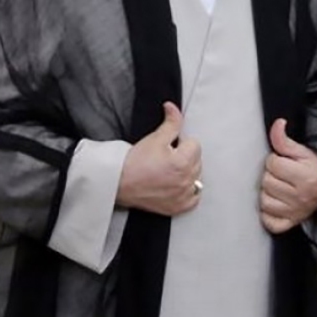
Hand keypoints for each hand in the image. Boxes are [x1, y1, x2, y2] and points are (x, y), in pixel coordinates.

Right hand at [116, 102, 202, 216]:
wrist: (118, 183)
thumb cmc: (133, 163)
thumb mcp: (155, 138)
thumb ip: (171, 122)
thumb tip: (173, 108)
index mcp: (183, 162)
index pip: (195, 144)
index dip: (181, 142)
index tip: (169, 146)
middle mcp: (186, 181)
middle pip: (197, 161)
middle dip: (185, 155)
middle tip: (167, 157)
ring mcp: (182, 196)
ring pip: (197, 178)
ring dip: (187, 172)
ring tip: (169, 170)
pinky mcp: (177, 207)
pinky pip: (194, 199)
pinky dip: (189, 192)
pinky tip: (176, 185)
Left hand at [260, 119, 316, 233]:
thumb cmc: (316, 167)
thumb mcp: (303, 151)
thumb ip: (285, 139)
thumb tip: (278, 124)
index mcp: (306, 178)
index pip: (273, 164)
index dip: (275, 159)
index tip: (285, 162)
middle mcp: (301, 198)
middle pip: (266, 182)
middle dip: (271, 175)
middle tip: (282, 175)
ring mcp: (295, 213)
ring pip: (264, 201)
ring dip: (267, 193)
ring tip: (279, 187)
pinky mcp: (290, 223)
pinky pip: (269, 222)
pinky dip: (268, 214)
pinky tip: (276, 203)